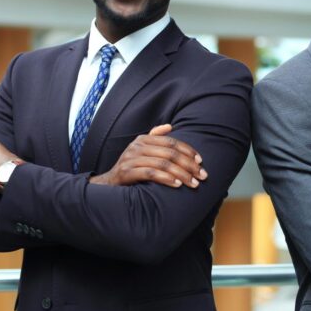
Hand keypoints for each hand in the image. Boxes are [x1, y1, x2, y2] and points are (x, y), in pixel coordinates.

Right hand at [90, 124, 206, 187]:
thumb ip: (154, 137)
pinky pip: (151, 174)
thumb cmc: (130, 167)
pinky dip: (166, 179)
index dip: (188, 150)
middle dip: (189, 165)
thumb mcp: (141, 150)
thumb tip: (170, 126)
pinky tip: (177, 184)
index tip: (200, 161)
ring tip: (193, 183)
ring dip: (182, 174)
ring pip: (163, 164)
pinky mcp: (126, 172)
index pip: (171, 142)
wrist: (108, 183)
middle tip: (202, 176)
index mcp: (143, 139)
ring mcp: (131, 159)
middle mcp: (137, 146)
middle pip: (170, 153)